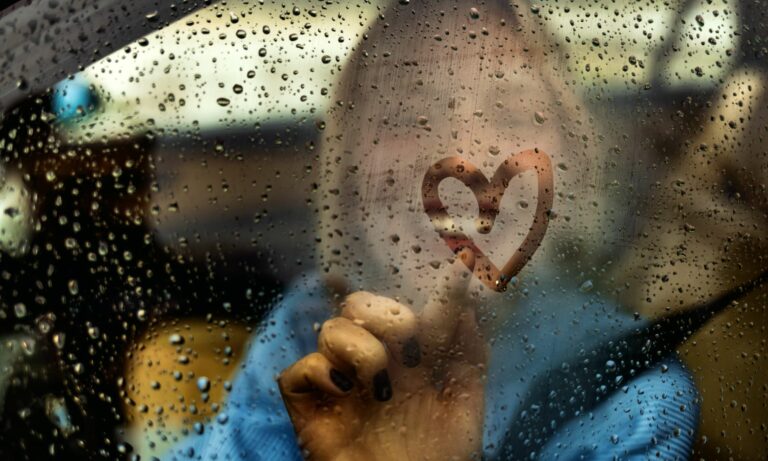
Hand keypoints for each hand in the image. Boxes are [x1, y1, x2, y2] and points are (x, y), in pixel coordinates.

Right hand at [278, 249, 486, 460]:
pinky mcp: (309, 408)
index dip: (424, 288)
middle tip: (410, 346)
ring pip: (331, 330)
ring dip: (361, 350)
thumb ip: (468, 351)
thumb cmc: (442, 457)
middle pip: (359, 304)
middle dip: (386, 315)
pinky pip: (299, 370)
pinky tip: (346, 394)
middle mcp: (372, 363)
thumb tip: (466, 302)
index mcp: (408, 358)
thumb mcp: (465, 400)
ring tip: (381, 386)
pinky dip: (321, 374)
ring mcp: (339, 383)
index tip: (458, 267)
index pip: (407, 309)